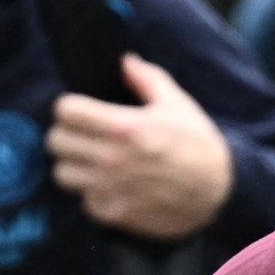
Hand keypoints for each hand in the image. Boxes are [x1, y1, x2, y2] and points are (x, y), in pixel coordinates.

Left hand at [50, 54, 235, 242]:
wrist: (219, 192)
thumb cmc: (198, 144)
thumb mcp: (178, 104)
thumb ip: (147, 78)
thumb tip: (125, 60)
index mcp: (125, 127)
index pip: (66, 110)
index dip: (69, 106)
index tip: (80, 110)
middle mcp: (112, 158)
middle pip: (56, 141)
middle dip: (67, 133)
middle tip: (83, 134)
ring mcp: (111, 189)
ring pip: (61, 173)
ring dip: (73, 164)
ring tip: (90, 160)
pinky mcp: (114, 213)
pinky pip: (82, 200)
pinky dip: (91, 192)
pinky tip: (108, 184)